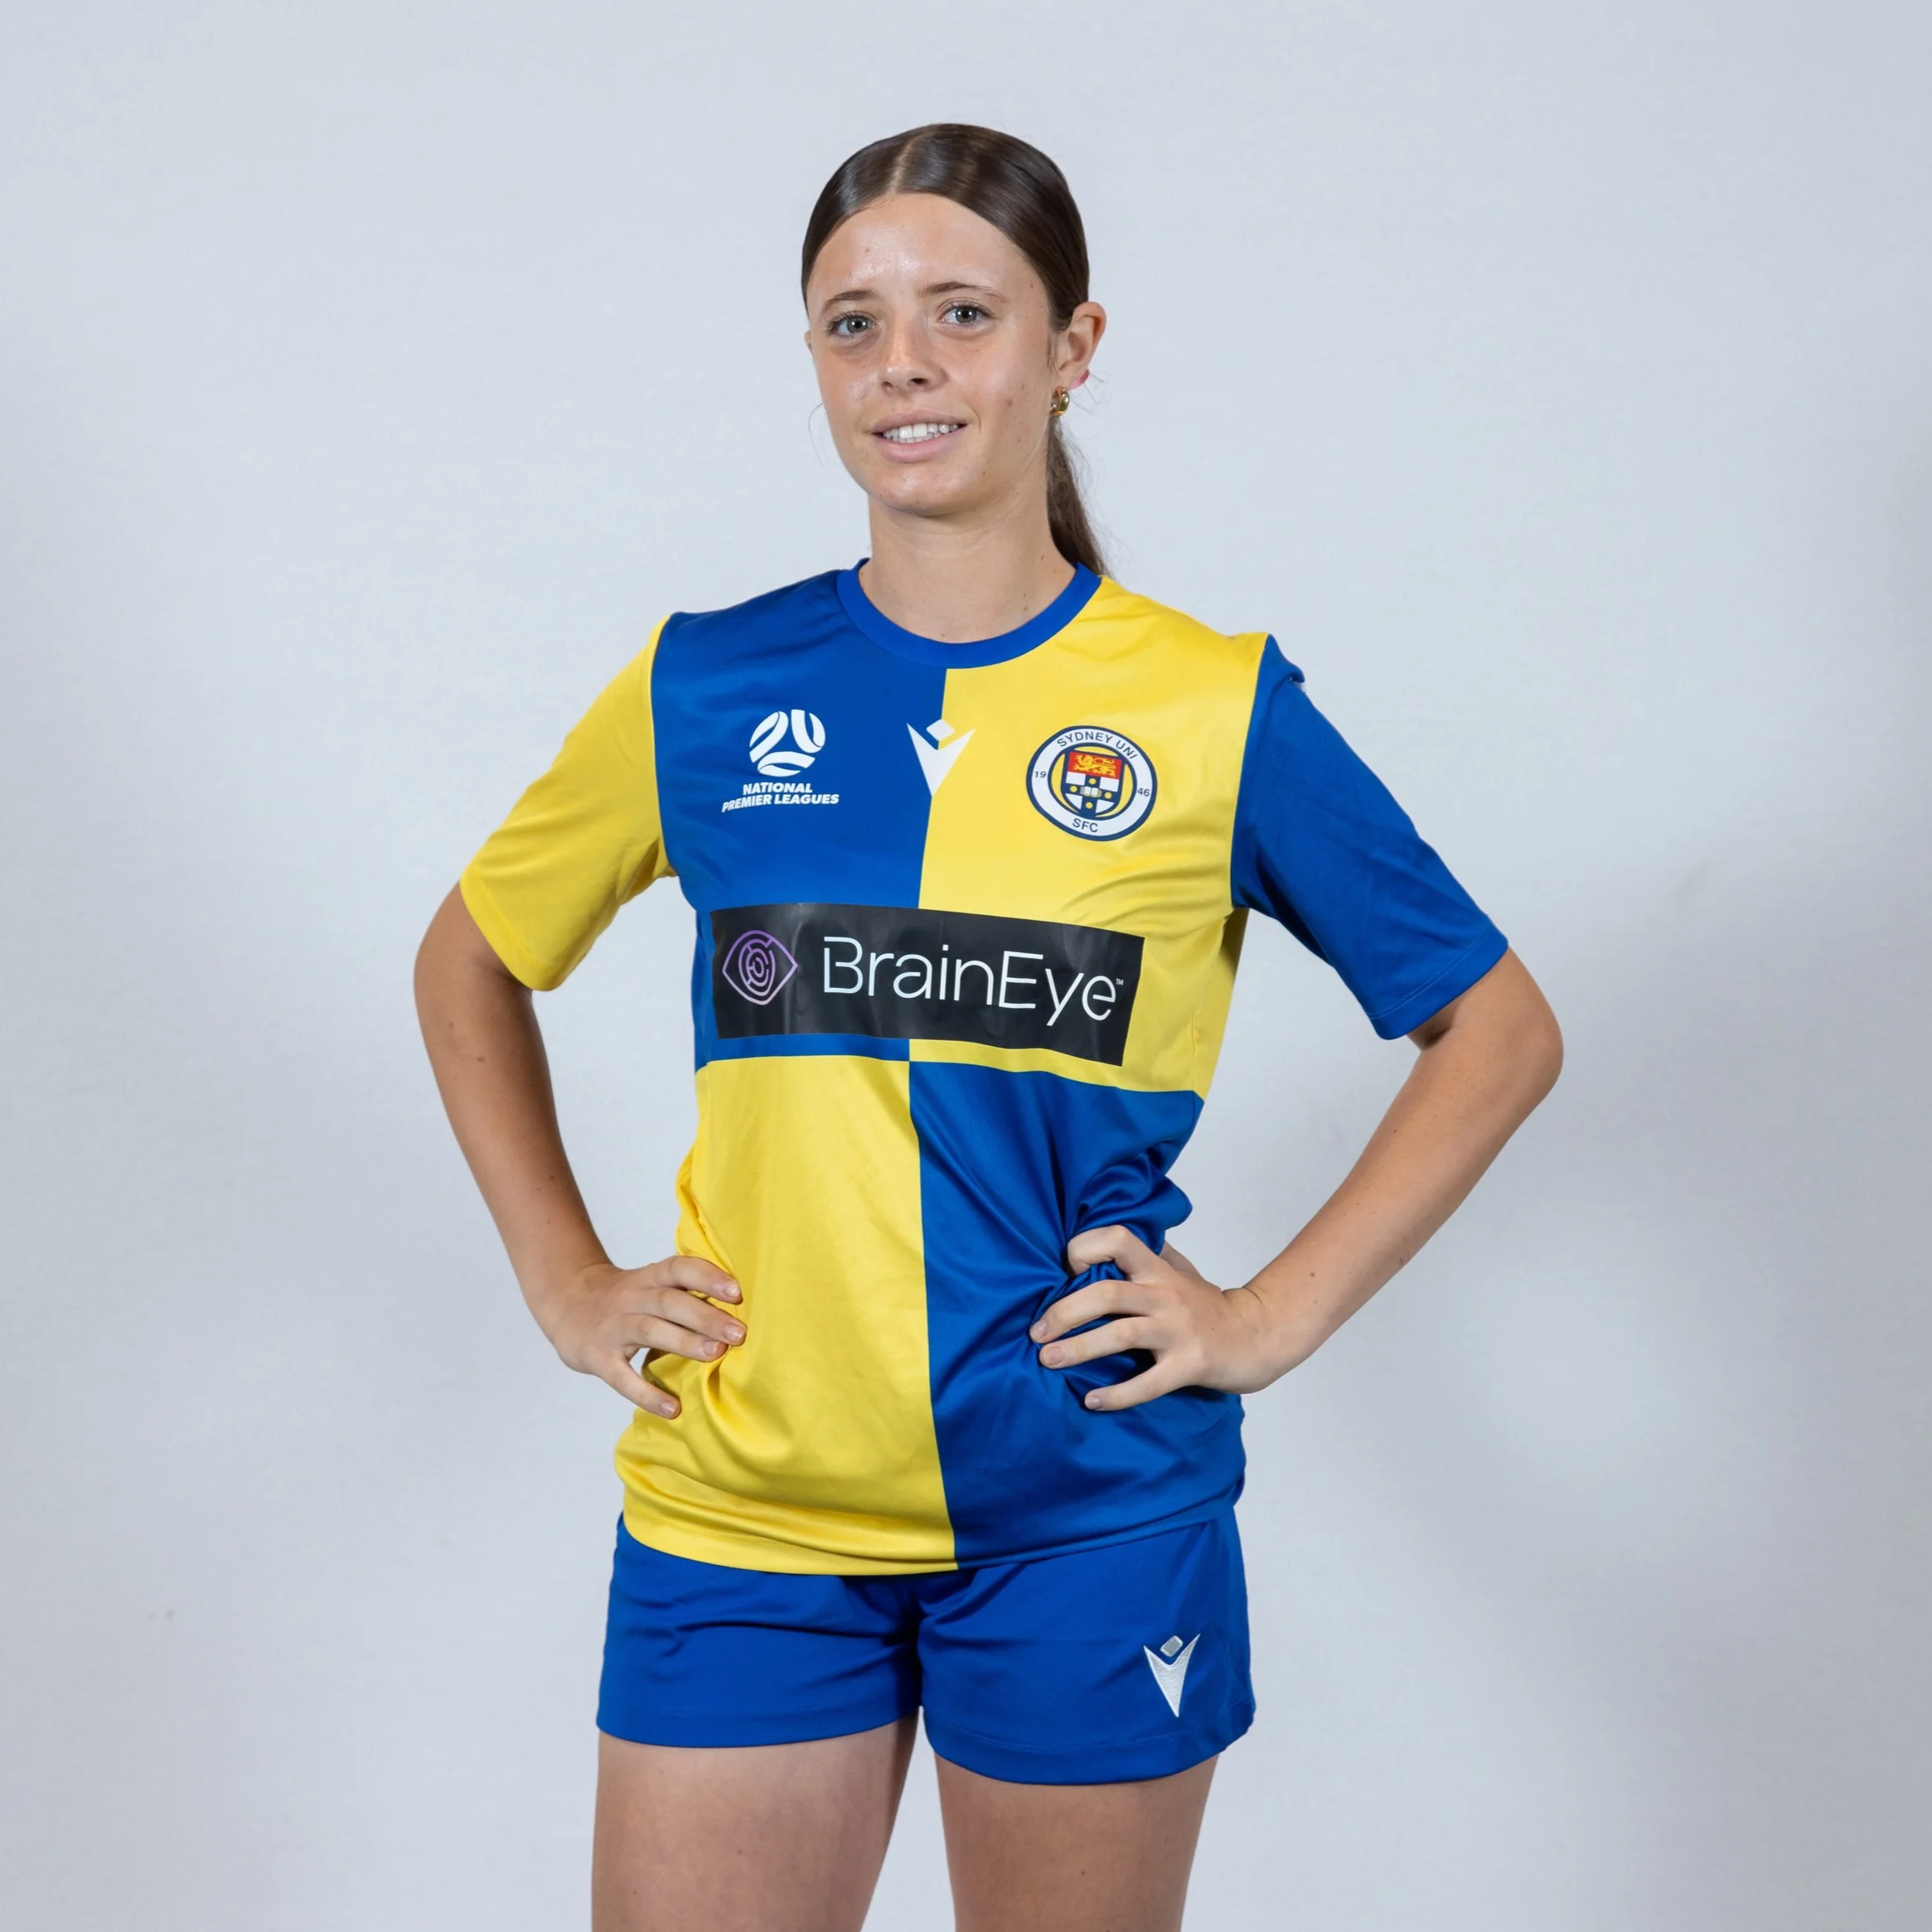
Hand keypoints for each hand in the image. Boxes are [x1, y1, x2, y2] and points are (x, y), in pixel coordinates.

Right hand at [534, 1256, 743, 1418]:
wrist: (564, 1302)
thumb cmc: (624, 1298)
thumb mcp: (649, 1284)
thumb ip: (683, 1293)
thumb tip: (738, 1311)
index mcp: (649, 1278)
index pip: (679, 1269)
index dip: (708, 1277)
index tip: (737, 1293)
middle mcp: (632, 1298)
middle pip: (670, 1302)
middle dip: (705, 1316)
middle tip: (739, 1333)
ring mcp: (613, 1328)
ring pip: (650, 1330)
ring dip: (684, 1342)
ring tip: (716, 1354)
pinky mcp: (598, 1358)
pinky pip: (622, 1377)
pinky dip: (647, 1394)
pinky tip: (673, 1408)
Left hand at [1030, 1226, 1286, 1412]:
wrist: (1256, 1337)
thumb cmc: (1207, 1305)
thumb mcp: (1179, 1270)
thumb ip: (1146, 1253)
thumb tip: (1103, 1238)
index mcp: (1158, 1269)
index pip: (1117, 1238)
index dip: (1085, 1247)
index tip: (1064, 1269)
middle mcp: (1165, 1294)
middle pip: (1107, 1292)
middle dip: (1064, 1311)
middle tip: (1036, 1332)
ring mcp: (1177, 1331)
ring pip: (1120, 1335)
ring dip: (1078, 1349)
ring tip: (1048, 1361)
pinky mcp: (1189, 1365)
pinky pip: (1148, 1382)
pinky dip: (1117, 1394)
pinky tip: (1091, 1401)